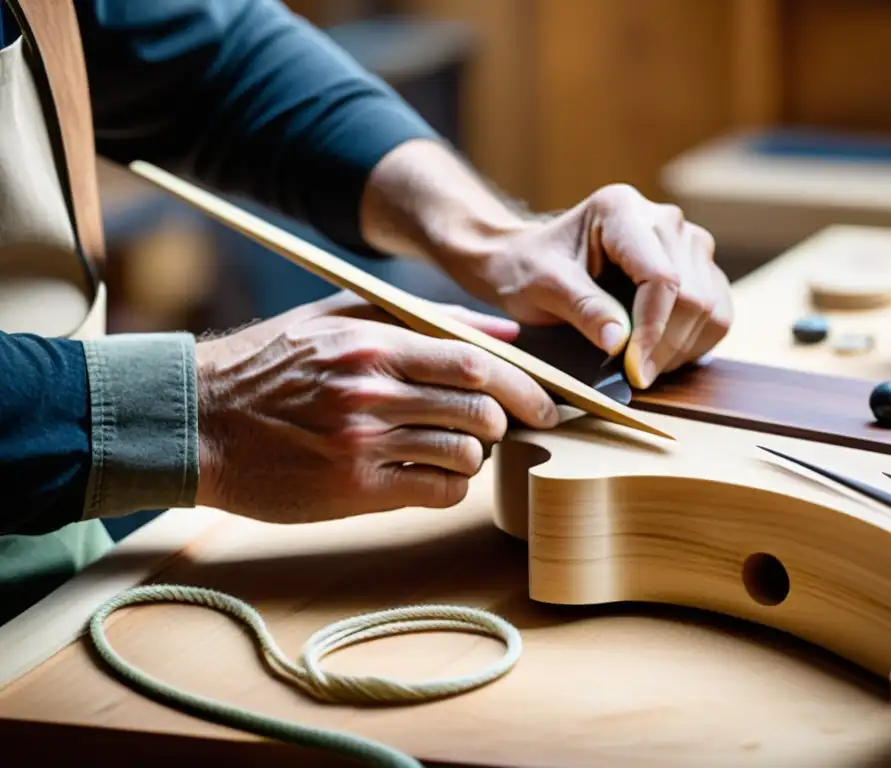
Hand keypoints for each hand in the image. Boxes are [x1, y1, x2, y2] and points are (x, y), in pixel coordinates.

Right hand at [194, 292, 558, 523]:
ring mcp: (361, 445)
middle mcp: (370, 393)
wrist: (198, 421)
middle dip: (504, 421)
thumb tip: (504, 333)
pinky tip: (434, 474)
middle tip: (500, 426)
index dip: (521, 385)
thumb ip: (424, 318)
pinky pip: (436, 492)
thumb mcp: (337, 317)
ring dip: (475, 455)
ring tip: (457, 448)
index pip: (473, 362)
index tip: (544, 402)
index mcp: (370, 344)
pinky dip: (451, 485)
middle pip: (478, 410)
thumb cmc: (271, 365)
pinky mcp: (352, 491)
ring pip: (464, 455)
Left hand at [452, 184, 732, 388]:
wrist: (528, 260)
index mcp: (621, 210)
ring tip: (643, 367)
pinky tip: (660, 356)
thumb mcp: (543, 287)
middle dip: (664, 345)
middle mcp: (664, 219)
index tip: (632, 369)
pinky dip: (694, 343)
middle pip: (692, 295)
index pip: (661, 276)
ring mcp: (687, 242)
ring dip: (681, 349)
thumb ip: (583, 309)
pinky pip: (718, 312)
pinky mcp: (698, 267)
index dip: (652, 329)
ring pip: (711, 307)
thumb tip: (621, 343)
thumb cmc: (529, 268)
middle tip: (633, 376)